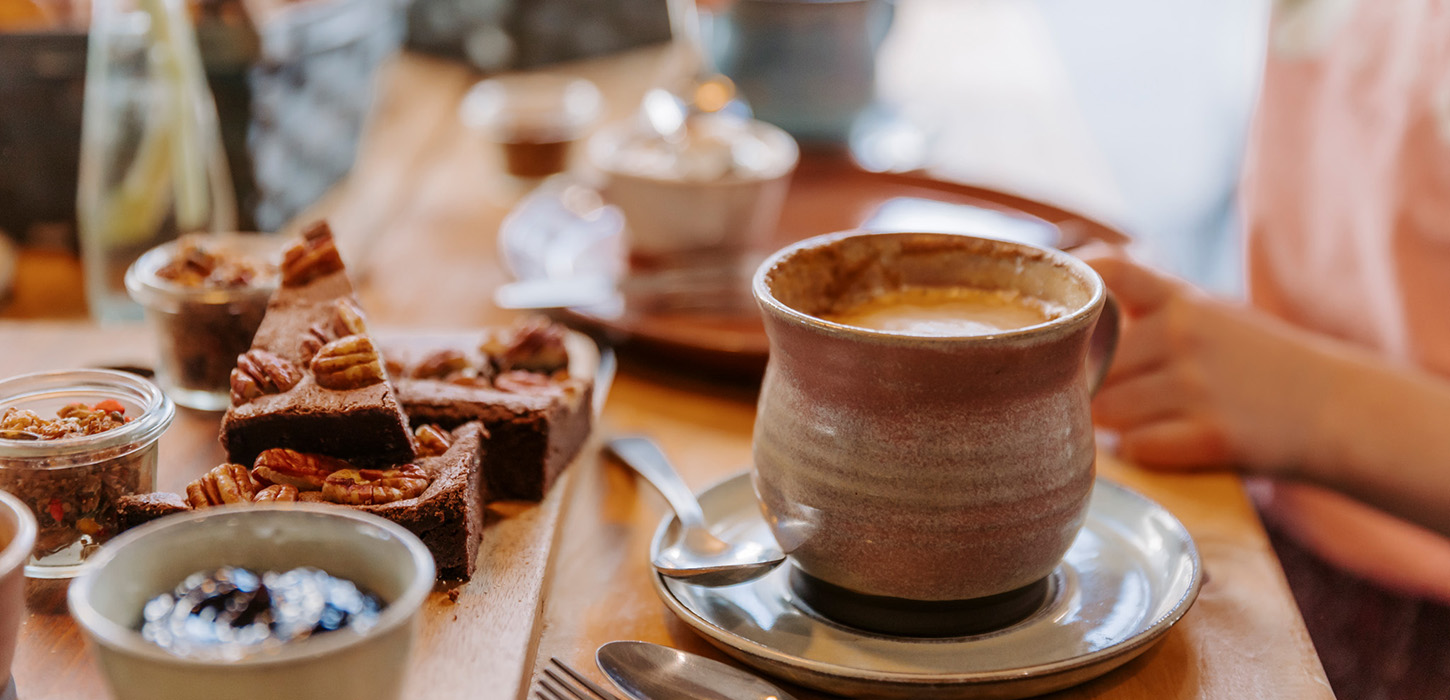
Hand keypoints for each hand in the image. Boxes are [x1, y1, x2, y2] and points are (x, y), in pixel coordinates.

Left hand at [1081, 249, 1336, 474]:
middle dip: (1087, 384)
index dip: (1071, 287)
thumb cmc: (1256, 365)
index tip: (1050, 314)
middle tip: (1104, 395)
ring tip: (1143, 418)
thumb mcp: (1208, 316)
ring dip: (1110, 422)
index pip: (1108, 272)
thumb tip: (1063, 316)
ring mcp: (1197, 385)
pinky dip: (1141, 451)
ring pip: (1105, 410)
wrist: (1336, 408)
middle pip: (1089, 363)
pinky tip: (1165, 441)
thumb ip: (1144, 310)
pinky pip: (1136, 448)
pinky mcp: (1211, 436)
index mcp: (1180, 300)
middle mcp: (1184, 335)